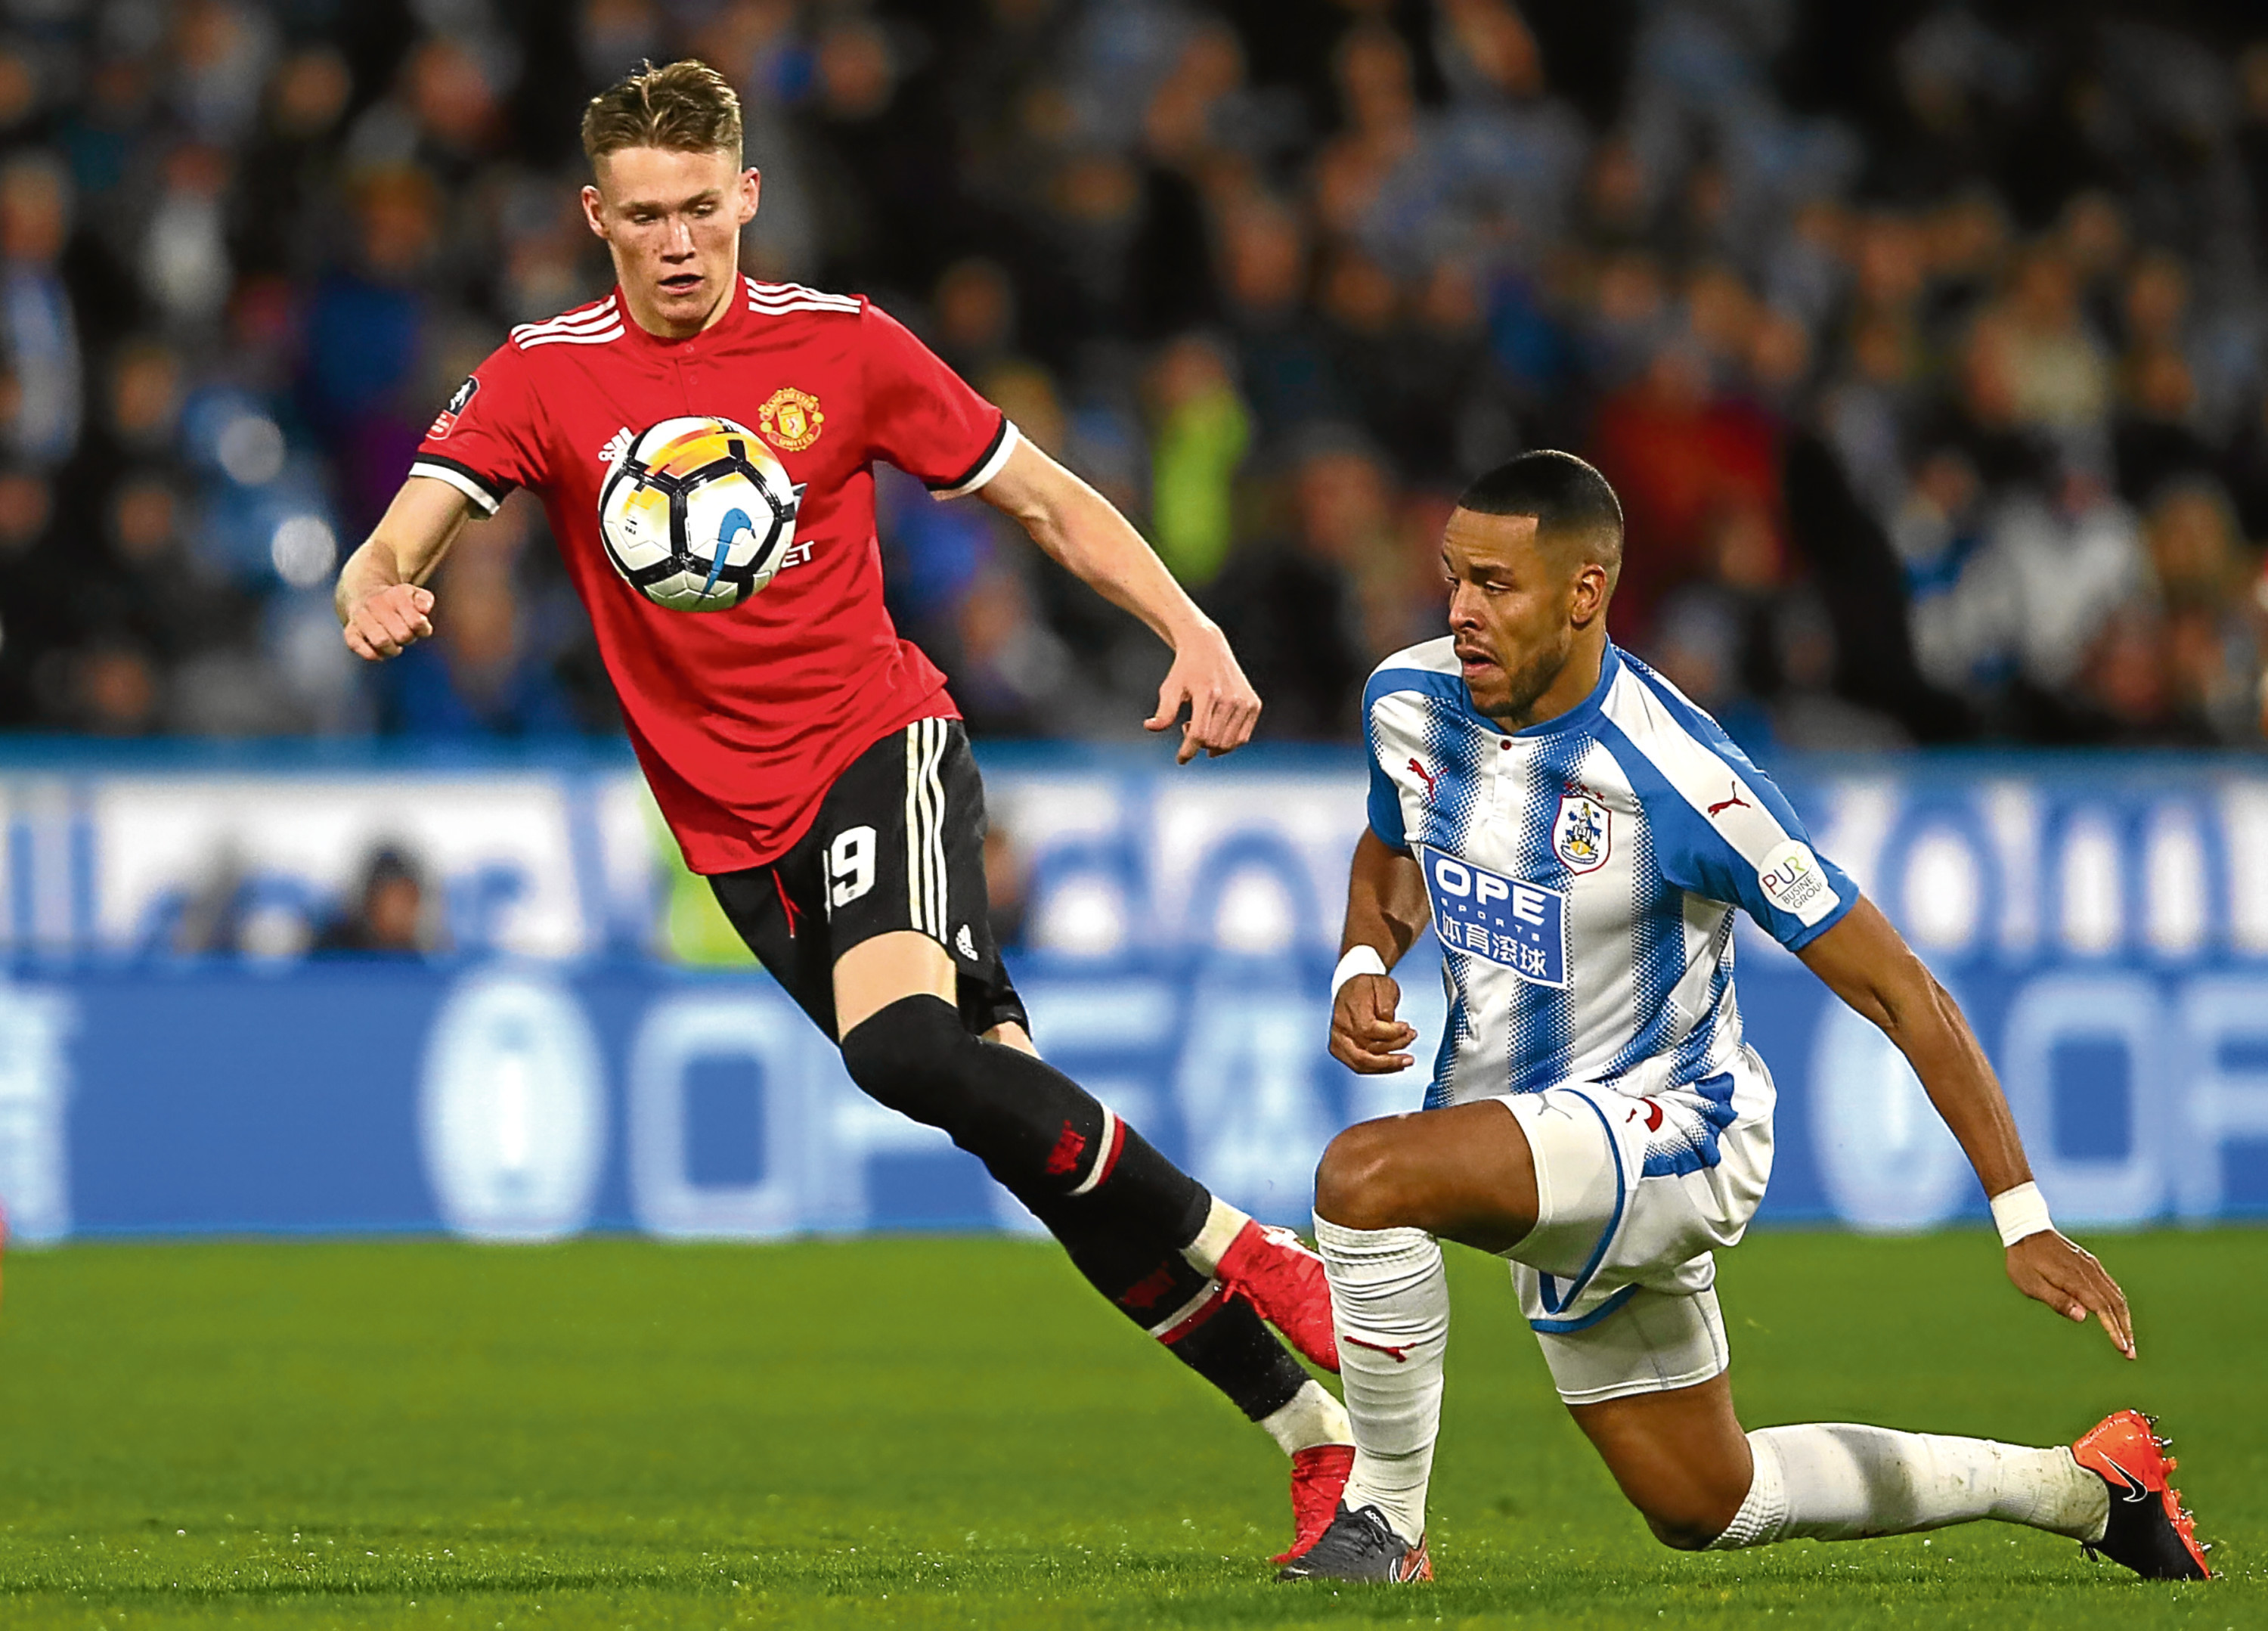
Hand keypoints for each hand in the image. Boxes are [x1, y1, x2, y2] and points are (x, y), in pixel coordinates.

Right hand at [343, 583, 435, 659]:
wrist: (363, 594)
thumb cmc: (396, 600)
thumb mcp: (413, 594)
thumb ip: (424, 600)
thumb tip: (424, 610)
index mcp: (394, 595)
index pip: (417, 622)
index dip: (423, 629)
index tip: (419, 626)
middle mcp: (375, 604)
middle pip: (402, 635)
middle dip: (408, 639)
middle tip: (405, 634)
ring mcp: (360, 618)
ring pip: (382, 642)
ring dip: (393, 649)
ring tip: (393, 643)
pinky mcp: (350, 632)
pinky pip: (360, 648)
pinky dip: (373, 654)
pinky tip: (380, 651)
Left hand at [1145, 624, 1260, 763]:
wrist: (1208, 648)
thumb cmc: (1185, 670)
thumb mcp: (1170, 688)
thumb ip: (1163, 711)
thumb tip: (1150, 727)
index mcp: (1208, 693)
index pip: (1199, 734)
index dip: (1187, 751)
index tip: (1181, 760)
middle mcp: (1230, 698)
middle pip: (1213, 741)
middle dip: (1197, 743)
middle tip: (1186, 726)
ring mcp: (1245, 702)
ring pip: (1229, 743)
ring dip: (1212, 744)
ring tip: (1200, 726)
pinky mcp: (1254, 704)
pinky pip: (1242, 738)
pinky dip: (1228, 742)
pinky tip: (1215, 730)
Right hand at [1330, 972, 1417, 1073]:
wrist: (1352, 988)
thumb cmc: (1368, 986)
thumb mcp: (1383, 986)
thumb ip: (1386, 1006)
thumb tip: (1390, 1024)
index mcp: (1349, 1009)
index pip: (1369, 1030)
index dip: (1391, 1033)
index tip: (1406, 1027)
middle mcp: (1340, 1028)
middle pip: (1365, 1052)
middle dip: (1392, 1057)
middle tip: (1410, 1054)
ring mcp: (1338, 1040)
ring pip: (1361, 1063)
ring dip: (1387, 1066)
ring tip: (1406, 1061)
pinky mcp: (1340, 1049)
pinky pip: (1358, 1065)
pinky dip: (1378, 1068)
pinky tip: (1393, 1065)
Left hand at [2006, 1230, 2134, 1358]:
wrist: (2025, 1229)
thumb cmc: (2023, 1260)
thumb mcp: (2030, 1284)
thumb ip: (2057, 1300)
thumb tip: (2083, 1317)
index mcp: (2075, 1280)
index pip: (2102, 1309)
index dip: (2114, 1330)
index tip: (2123, 1349)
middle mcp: (2089, 1272)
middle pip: (2116, 1304)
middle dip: (2125, 1330)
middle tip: (2130, 1353)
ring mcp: (2092, 1266)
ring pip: (2117, 1295)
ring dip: (2124, 1319)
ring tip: (2127, 1340)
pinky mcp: (2090, 1263)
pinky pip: (2111, 1286)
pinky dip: (2118, 1304)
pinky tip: (2118, 1316)